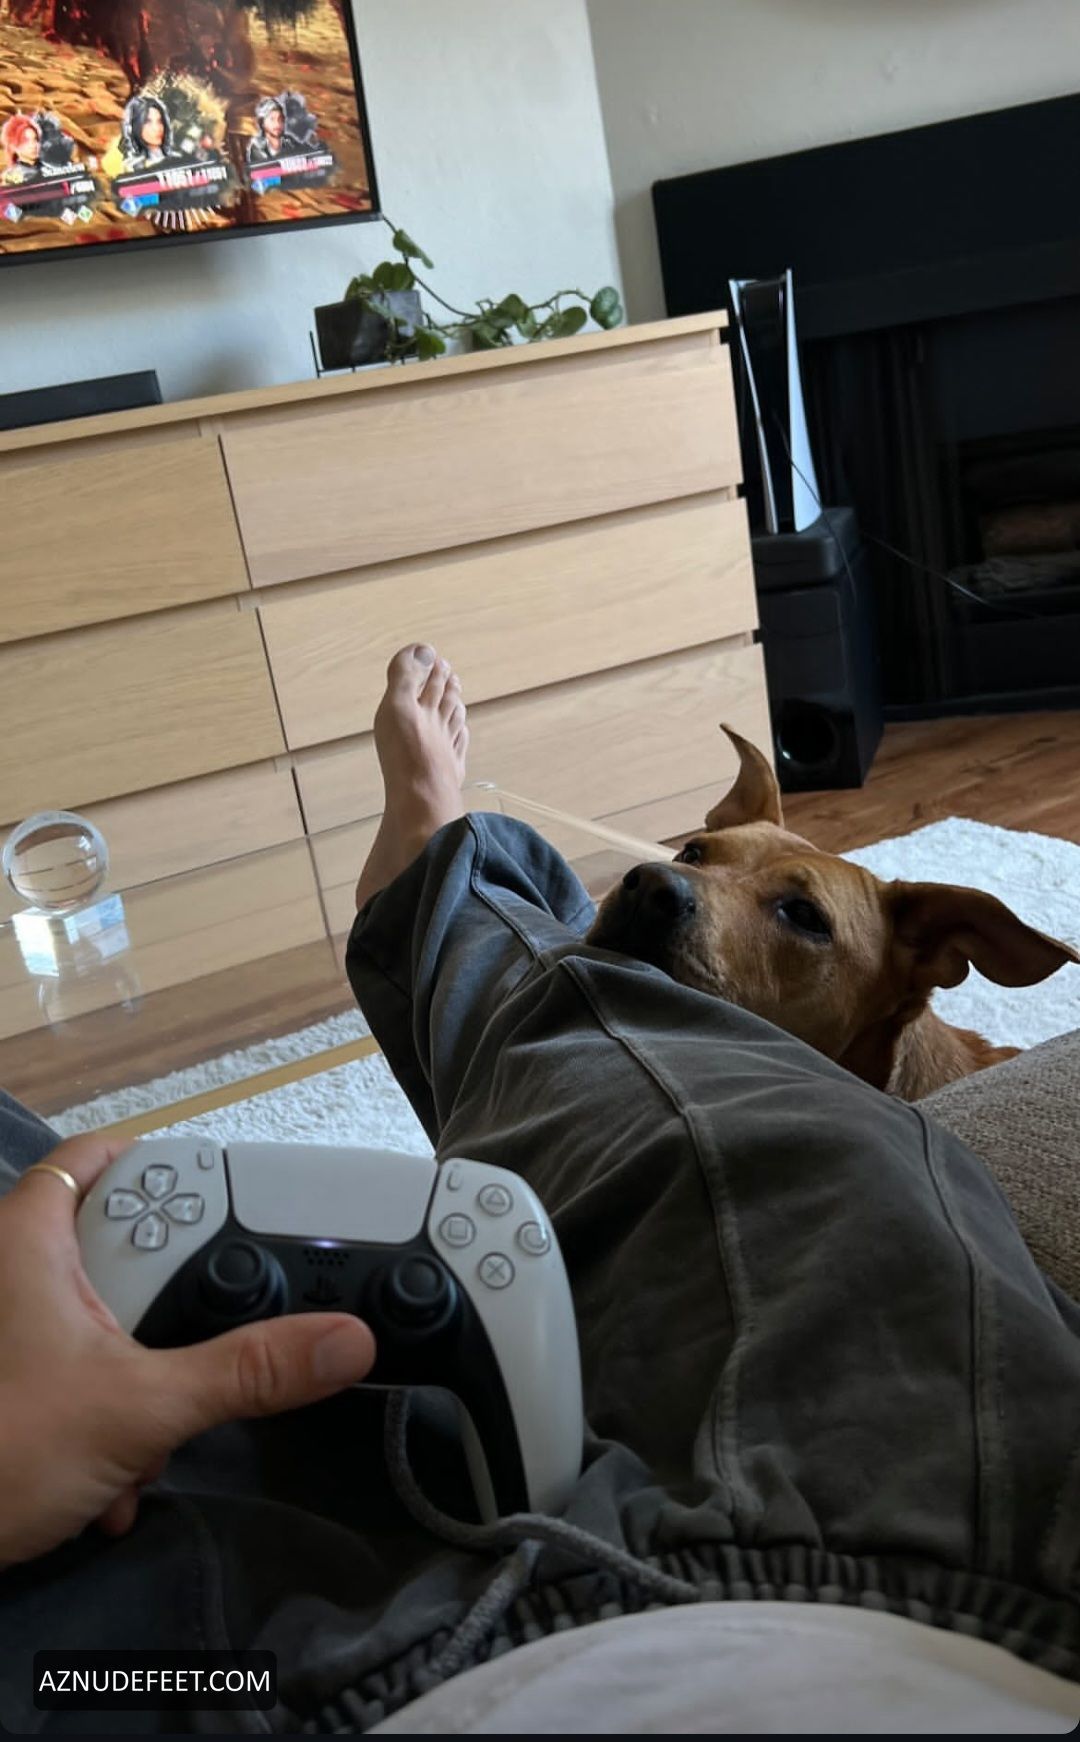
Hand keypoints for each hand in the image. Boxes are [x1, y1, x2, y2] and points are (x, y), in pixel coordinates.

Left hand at [0, 1131, 375, 1567]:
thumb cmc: (2, 1449)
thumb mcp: (138, 1408)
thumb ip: (246, 1370)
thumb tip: (344, 1339)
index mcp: (28, 1238)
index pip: (96, 1156)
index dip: (160, 1167)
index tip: (220, 1199)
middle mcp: (8, 1270)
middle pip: (108, 1245)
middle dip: (161, 1306)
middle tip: (197, 1333)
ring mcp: (7, 1332)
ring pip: (93, 1324)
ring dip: (135, 1380)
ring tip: (150, 1434)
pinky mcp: (9, 1388)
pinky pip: (66, 1375)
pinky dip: (98, 1419)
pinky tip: (114, 1477)